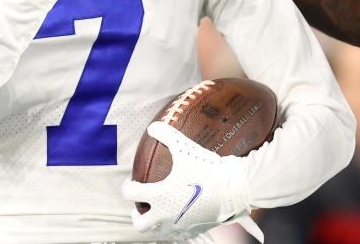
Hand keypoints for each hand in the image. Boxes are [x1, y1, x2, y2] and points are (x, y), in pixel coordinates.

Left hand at [122, 122, 262, 241]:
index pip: (132, 194)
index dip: (128, 187)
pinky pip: (176, 235)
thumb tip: (152, 127)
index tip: (131, 183)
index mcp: (159, 196)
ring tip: (156, 216)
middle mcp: (165, 215)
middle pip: (140, 223)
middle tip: (138, 207)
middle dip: (136, 215)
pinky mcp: (192, 231)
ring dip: (153, 224)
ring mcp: (178, 226)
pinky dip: (171, 229)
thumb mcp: (185, 148)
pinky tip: (177, 220)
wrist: (232, 190)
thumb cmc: (207, 169)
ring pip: (157, 232)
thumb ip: (167, 135)